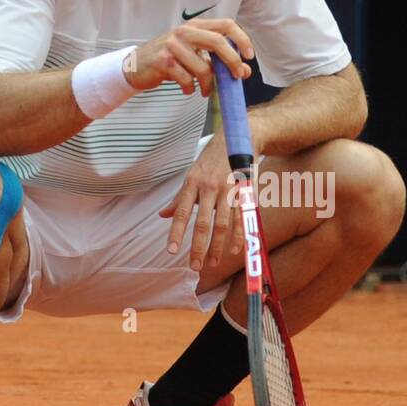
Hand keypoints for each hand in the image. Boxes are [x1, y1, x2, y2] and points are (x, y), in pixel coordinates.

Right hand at [127, 18, 254, 96]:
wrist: (136, 66)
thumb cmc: (170, 60)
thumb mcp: (195, 56)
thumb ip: (218, 61)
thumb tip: (244, 71)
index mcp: (196, 25)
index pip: (226, 25)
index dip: (242, 39)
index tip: (249, 56)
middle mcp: (185, 31)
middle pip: (218, 42)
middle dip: (232, 62)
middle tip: (236, 77)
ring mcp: (172, 45)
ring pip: (203, 68)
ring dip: (209, 85)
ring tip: (205, 91)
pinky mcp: (163, 61)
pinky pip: (187, 79)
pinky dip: (191, 89)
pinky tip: (187, 90)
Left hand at [158, 133, 244, 269]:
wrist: (239, 139)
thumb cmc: (212, 159)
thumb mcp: (192, 174)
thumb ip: (180, 198)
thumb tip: (163, 215)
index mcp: (192, 183)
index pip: (182, 212)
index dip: (176, 232)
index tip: (171, 251)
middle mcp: (209, 187)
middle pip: (203, 223)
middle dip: (198, 247)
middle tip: (195, 266)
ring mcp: (228, 190)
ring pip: (222, 224)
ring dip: (218, 246)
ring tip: (213, 263)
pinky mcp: (244, 193)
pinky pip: (241, 218)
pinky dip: (238, 236)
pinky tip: (234, 251)